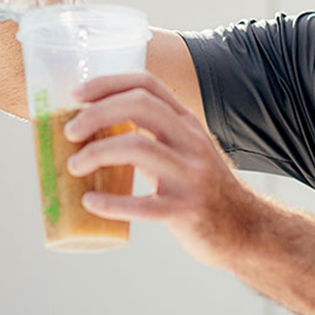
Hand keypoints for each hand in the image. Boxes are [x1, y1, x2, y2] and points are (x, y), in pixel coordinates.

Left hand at [63, 71, 261, 266]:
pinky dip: (110, 202)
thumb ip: (151, 137)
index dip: (107, 83)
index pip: (147, 84)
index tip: (76, 95)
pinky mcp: (186, 211)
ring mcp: (190, 176)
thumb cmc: (203, 190)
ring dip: (96, 154)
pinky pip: (142, 204)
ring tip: (75, 167)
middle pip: (140, 106)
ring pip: (138, 148)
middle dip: (96, 113)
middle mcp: (191, 143)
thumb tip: (92, 132)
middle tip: (70, 132)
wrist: (245, 230)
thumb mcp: (184, 152)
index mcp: (187, 123)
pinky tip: (90, 202)